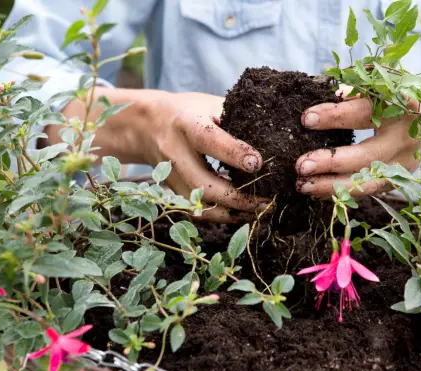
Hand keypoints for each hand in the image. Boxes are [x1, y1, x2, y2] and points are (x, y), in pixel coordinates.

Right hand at [147, 92, 269, 221]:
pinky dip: (222, 216)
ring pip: (202, 205)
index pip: (209, 140)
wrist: (149, 125)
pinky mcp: (173, 192)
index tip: (258, 164)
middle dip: (240, 198)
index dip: (234, 154)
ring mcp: (171, 176)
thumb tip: (271, 141)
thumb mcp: (210, 105)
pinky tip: (243, 213)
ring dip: (234, 213)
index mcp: (187, 125)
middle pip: (206, 184)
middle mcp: (175, 153)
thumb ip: (236, 121)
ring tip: (261, 211)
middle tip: (269, 201)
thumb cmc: (190, 112)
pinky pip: (198, 212)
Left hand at [295, 96, 420, 198]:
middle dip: (331, 161)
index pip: (366, 111)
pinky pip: (366, 191)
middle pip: (367, 155)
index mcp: (403, 108)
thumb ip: (358, 91)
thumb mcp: (384, 90)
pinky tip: (316, 192)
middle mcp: (407, 139)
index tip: (307, 119)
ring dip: (332, 186)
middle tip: (301, 165)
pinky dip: (340, 193)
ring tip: (303, 185)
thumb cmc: (398, 104)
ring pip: (367, 182)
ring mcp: (404, 165)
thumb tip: (332, 94)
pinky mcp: (398, 182)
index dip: (336, 115)